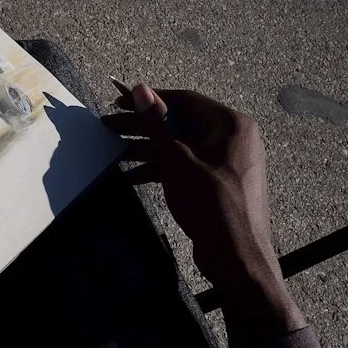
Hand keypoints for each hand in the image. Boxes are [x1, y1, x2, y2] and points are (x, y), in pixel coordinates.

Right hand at [105, 86, 304, 341]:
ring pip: (181, 147)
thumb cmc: (211, 204)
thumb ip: (156, 124)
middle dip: (143, 127)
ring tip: (113, 152)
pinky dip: (162, 170)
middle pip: (181, 124)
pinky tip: (131, 178)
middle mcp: (232, 137)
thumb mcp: (178, 162)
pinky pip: (187, 166)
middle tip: (108, 127)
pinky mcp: (218, 183)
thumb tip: (139, 89)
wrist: (239, 258)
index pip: (185, 100)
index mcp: (231, 124)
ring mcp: (226, 161)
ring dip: (148, 150)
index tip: (118, 100)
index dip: (150, 100)